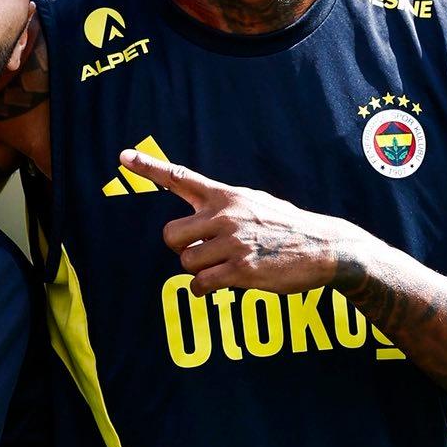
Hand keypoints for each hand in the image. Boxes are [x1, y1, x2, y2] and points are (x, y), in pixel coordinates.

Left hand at [122, 149, 356, 298]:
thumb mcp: (255, 203)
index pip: (180, 177)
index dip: (148, 167)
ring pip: (186, 263)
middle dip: (181, 249)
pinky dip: (205, 289)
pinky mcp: (240, 271)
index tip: (123, 157)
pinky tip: (222, 285)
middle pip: (170, 235)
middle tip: (203, 252)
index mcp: (226, 196)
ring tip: (224, 267)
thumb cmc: (286, 227)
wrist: (324, 247)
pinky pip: (200, 285)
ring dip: (199, 271)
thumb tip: (197, 218)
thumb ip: (223, 206)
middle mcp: (225, 215)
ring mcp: (232, 243)